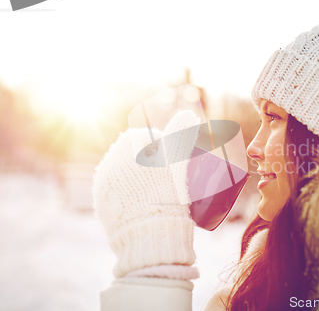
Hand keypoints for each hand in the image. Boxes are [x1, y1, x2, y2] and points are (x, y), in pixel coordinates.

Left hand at [93, 110, 199, 277]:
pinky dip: (125, 192)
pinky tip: (136, 199)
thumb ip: (182, 135)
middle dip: (149, 161)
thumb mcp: (177, 163)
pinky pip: (114, 191)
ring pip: (123, 172)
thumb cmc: (167, 194)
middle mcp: (110, 161)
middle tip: (170, 177)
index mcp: (128, 146)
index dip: (162, 146)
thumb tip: (189, 113)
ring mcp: (103, 182)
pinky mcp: (100, 202)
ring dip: (135, 175)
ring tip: (155, 189)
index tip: (175, 160)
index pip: (146, 137)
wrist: (148, 234)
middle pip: (134, 155)